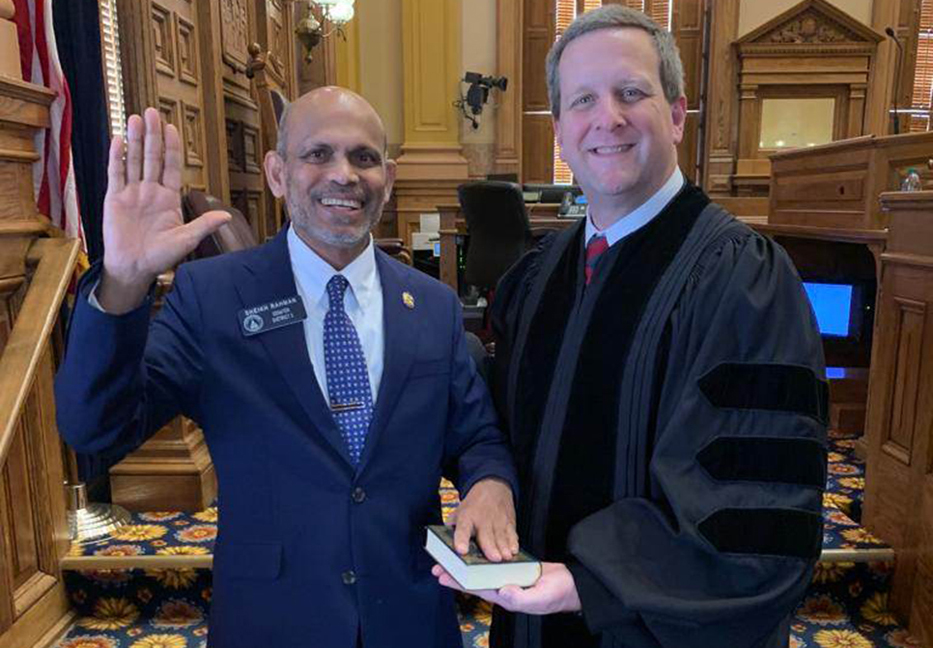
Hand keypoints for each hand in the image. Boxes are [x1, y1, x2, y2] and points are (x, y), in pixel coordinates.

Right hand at [99, 108, 230, 312]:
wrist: (134, 268)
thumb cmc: (161, 256)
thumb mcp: (186, 239)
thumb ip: (203, 224)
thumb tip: (227, 216)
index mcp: (169, 198)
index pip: (172, 166)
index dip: (172, 147)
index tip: (172, 127)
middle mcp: (150, 191)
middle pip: (152, 157)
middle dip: (152, 135)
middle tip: (152, 112)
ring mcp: (131, 193)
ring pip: (133, 160)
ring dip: (134, 140)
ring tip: (135, 118)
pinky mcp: (114, 198)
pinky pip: (115, 174)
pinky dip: (116, 157)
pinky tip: (118, 140)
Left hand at [432, 562, 581, 614]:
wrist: (573, 585)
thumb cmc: (557, 595)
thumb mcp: (540, 598)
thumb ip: (521, 597)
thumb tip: (502, 592)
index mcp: (507, 596)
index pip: (477, 588)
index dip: (459, 582)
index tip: (442, 576)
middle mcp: (505, 587)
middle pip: (476, 579)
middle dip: (457, 573)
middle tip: (438, 566)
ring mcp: (510, 577)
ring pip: (484, 570)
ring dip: (468, 564)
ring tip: (452, 557)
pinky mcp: (517, 568)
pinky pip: (497, 562)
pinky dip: (486, 556)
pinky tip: (477, 551)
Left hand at [452, 478, 517, 560]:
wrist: (492, 486)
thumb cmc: (473, 506)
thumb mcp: (458, 512)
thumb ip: (451, 529)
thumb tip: (444, 549)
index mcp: (466, 517)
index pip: (462, 529)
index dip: (461, 540)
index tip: (461, 550)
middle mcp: (482, 519)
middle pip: (486, 535)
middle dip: (490, 547)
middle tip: (494, 558)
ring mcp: (497, 520)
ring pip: (501, 536)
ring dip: (504, 547)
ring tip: (505, 557)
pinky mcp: (509, 522)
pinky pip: (512, 533)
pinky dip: (514, 542)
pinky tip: (514, 550)